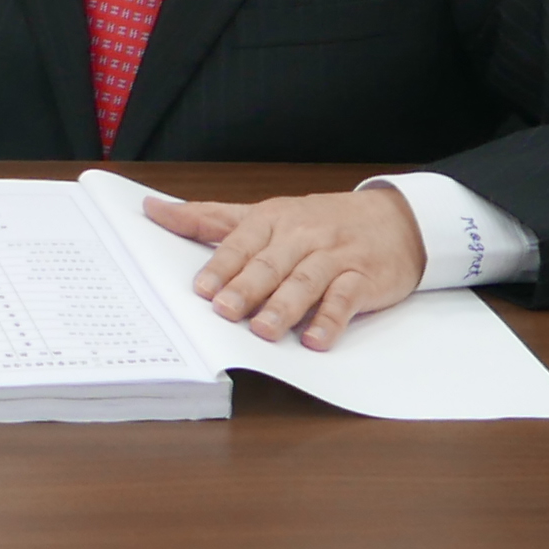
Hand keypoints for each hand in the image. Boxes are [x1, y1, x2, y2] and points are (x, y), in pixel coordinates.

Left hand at [149, 186, 426, 348]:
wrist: (395, 220)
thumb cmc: (320, 221)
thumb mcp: (266, 214)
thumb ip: (210, 218)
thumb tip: (153, 209)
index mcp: (273, 219)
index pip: (242, 242)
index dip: (221, 267)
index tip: (201, 289)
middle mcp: (302, 236)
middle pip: (270, 263)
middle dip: (246, 288)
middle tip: (224, 311)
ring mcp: (334, 257)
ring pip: (305, 281)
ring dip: (283, 306)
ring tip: (262, 330)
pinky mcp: (364, 279)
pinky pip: (346, 300)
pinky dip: (331, 319)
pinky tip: (316, 339)